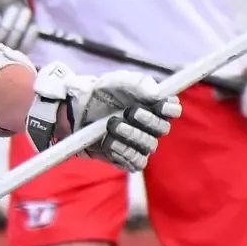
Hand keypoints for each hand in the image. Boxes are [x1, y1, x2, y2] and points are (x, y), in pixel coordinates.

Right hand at [0, 0, 36, 51]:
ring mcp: (2, 52)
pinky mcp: (17, 53)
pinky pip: (24, 49)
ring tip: (25, 11)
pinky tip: (33, 26)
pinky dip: (29, 38)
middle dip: (6, 25)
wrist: (9, 1)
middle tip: (14, 8)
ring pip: (11, 46)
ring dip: (19, 28)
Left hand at [26, 64, 180, 172]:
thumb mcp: (116, 81)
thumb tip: (156, 93)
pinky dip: (122, 152)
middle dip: (145, 121)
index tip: (159, 104)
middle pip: (161, 130)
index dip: (169, 109)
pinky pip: (134, 163)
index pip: (173, 110)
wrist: (73, 111)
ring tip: (111, 126)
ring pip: (147, 148)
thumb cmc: (99, 93)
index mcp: (153, 106)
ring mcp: (138, 145)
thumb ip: (138, 84)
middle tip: (126, 113)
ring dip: (131, 137)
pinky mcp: (124, 159)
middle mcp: (150, 127)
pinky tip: (108, 142)